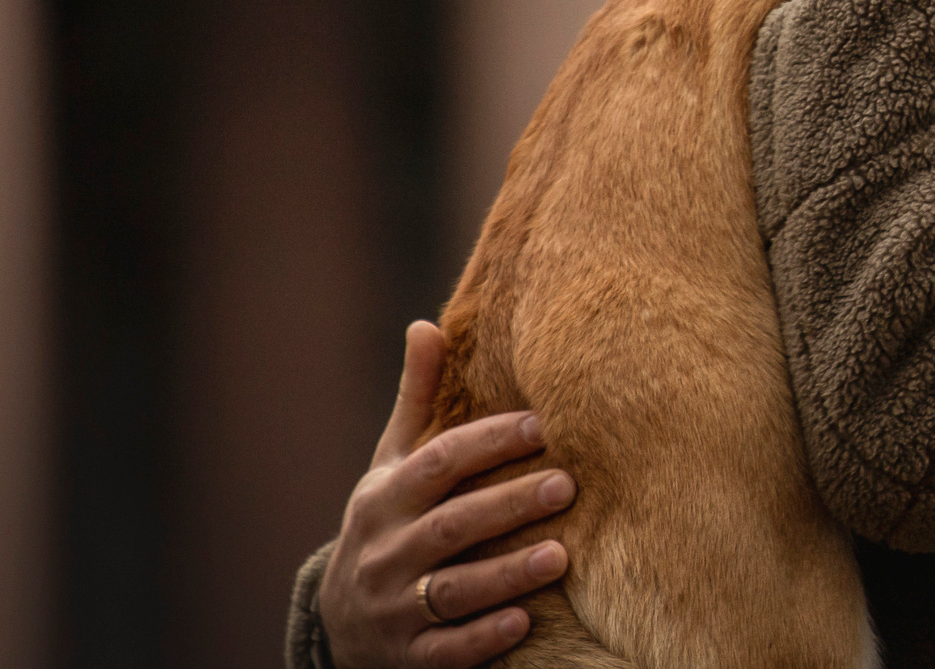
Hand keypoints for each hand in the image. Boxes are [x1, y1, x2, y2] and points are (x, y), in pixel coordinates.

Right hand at [317, 322, 577, 668]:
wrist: (339, 624)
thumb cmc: (387, 524)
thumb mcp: (391, 465)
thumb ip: (416, 401)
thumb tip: (426, 325)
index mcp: (384, 498)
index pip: (437, 463)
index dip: (487, 442)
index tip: (543, 425)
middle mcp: (385, 552)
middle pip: (451, 525)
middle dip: (508, 505)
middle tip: (569, 485)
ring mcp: (393, 608)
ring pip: (452, 590)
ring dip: (507, 574)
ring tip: (562, 555)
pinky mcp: (408, 657)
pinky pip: (446, 650)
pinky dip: (483, 638)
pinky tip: (525, 622)